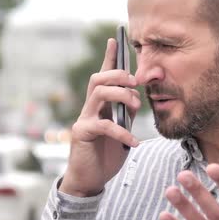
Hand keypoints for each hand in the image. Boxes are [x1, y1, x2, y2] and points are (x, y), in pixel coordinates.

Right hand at [60, 38, 141, 196]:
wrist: (90, 180)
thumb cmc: (106, 155)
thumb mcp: (122, 131)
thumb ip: (126, 114)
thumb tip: (135, 98)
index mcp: (100, 105)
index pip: (103, 76)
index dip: (109, 57)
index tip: (115, 39)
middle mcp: (89, 108)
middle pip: (98, 79)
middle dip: (118, 75)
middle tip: (135, 83)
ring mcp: (84, 119)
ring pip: (98, 93)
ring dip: (120, 95)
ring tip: (135, 106)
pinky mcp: (83, 133)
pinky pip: (104, 124)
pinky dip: (122, 132)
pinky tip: (134, 142)